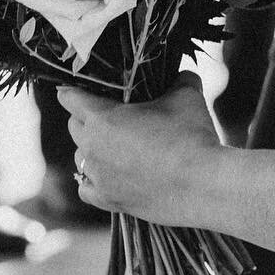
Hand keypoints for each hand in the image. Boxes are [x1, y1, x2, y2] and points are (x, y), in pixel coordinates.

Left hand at [57, 78, 219, 225]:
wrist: (203, 185)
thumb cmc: (192, 136)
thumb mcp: (187, 95)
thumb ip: (179, 79)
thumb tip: (182, 73)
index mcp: (103, 118)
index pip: (71, 99)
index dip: (73, 90)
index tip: (75, 88)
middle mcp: (93, 148)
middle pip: (74, 126)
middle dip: (85, 117)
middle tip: (107, 112)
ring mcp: (99, 177)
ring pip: (80, 157)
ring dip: (91, 148)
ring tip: (112, 144)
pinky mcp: (109, 201)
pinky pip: (86, 187)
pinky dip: (93, 179)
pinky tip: (107, 174)